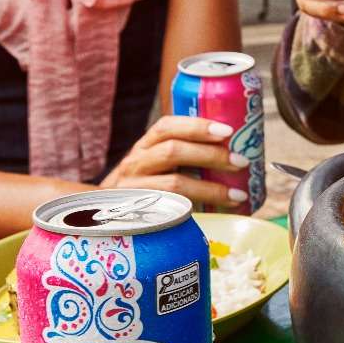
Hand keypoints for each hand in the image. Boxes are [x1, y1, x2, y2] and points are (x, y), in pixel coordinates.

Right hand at [102, 115, 248, 207]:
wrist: (102, 216)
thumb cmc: (145, 186)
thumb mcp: (155, 164)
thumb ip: (185, 155)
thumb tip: (236, 156)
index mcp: (145, 146)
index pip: (167, 126)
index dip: (197, 126)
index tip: (227, 130)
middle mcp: (135, 163)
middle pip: (172, 151)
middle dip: (211, 155)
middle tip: (241, 162)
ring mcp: (133, 189)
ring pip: (174, 183)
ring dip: (211, 188)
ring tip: (238, 194)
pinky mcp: (137, 214)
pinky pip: (169, 210)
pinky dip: (198, 210)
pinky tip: (218, 211)